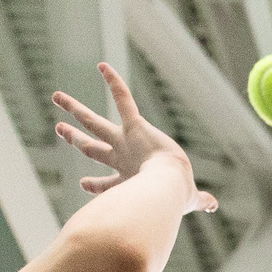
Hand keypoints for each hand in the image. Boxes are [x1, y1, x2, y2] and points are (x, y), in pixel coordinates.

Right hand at [53, 63, 214, 213]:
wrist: (167, 185)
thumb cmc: (176, 196)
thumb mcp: (188, 199)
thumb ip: (200, 200)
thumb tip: (213, 206)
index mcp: (126, 182)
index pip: (106, 185)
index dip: (95, 186)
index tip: (84, 184)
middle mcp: (119, 160)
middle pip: (91, 148)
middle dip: (75, 139)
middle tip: (60, 129)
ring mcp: (123, 142)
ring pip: (93, 122)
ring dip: (74, 108)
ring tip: (57, 96)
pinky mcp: (134, 126)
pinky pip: (122, 99)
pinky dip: (114, 82)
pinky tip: (103, 66)